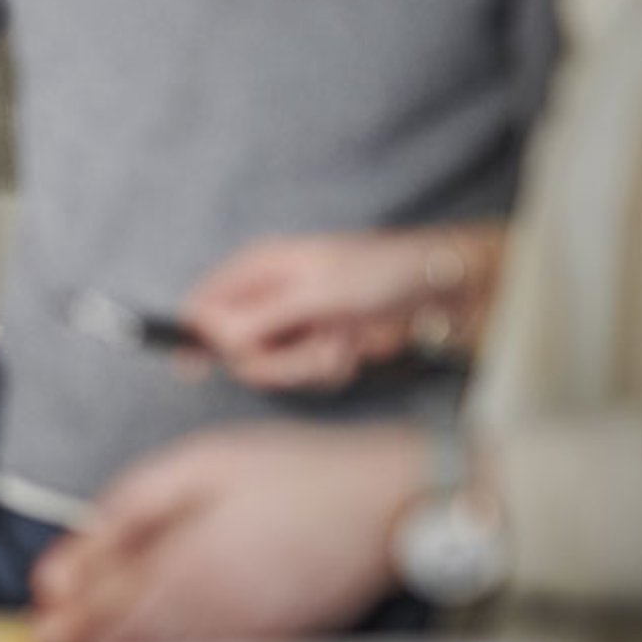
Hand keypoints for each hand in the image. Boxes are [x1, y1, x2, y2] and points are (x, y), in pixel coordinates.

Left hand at [31, 422, 427, 641]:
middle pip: (131, 638)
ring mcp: (247, 632)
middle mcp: (213, 609)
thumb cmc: (296, 471)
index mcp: (187, 562)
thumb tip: (86, 535)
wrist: (388, 499)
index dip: (71, 607)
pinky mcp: (278, 639)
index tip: (44, 607)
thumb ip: (135, 502)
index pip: (109, 599)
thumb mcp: (201, 461)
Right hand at [182, 226, 502, 391]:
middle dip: (273, 358)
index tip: (195, 367)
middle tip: (312, 346)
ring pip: (270, 366)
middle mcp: (271, 295)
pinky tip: (356, 350)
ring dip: (307, 365)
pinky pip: (304, 375)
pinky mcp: (321, 345)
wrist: (446, 290)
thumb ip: (255, 316)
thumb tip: (205, 333)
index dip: (195, 337)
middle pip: (234, 347)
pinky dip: (329, 369)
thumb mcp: (313, 293)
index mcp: (258, 267)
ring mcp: (297, 322)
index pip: (202, 305)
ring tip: (342, 343)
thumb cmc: (382, 274)